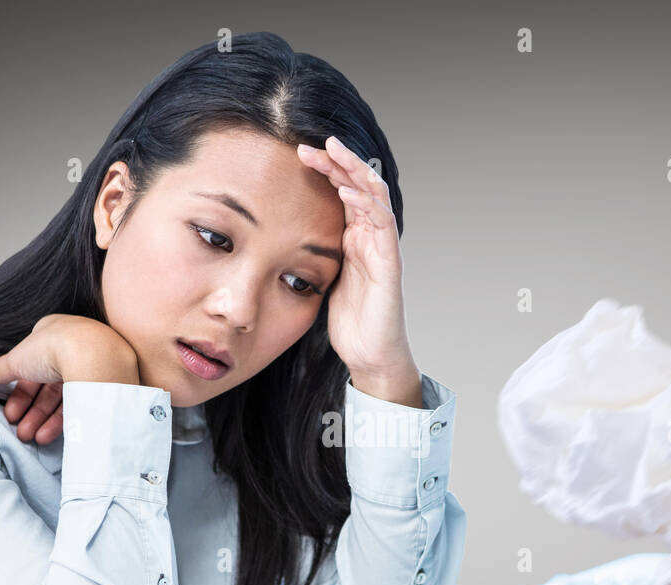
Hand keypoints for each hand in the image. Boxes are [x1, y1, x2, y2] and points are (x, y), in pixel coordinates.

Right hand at [0, 314, 140, 442]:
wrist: (97, 357)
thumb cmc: (56, 347)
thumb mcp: (18, 359)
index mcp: (54, 333)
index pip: (31, 367)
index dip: (19, 392)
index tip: (10, 411)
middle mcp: (75, 347)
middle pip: (47, 385)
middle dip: (32, 411)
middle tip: (20, 431)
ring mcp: (92, 365)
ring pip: (64, 397)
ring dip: (45, 420)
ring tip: (32, 438)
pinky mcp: (105, 383)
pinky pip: (81, 403)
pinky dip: (64, 420)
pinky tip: (50, 436)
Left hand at [296, 136, 420, 401]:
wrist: (370, 354)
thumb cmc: (350, 322)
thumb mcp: (323, 278)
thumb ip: (315, 254)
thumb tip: (280, 237)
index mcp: (355, 238)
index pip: (343, 192)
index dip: (326, 170)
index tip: (299, 153)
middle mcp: (371, 237)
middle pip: (359, 185)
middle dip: (337, 161)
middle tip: (311, 144)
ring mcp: (383, 247)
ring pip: (374, 196)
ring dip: (353, 172)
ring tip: (333, 152)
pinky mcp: (390, 263)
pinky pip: (383, 225)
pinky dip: (367, 205)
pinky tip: (348, 191)